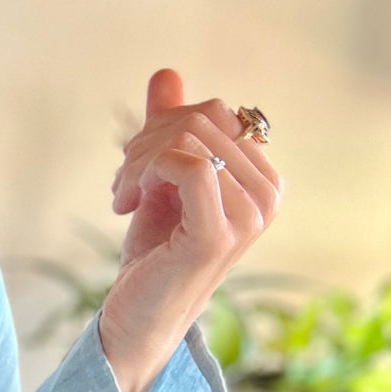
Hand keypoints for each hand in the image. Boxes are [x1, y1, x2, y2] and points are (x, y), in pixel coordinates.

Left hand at [100, 67, 284, 391]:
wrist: (136, 318)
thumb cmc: (153, 254)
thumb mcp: (159, 179)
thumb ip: (168, 128)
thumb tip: (167, 73)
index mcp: (263, 178)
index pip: (217, 110)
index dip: (164, 126)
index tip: (136, 167)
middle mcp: (267, 195)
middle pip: (202, 117)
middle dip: (146, 141)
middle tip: (123, 183)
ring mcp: (248, 217)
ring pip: (189, 138)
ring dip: (137, 161)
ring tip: (123, 195)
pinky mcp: (218, 235)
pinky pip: (187, 164)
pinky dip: (145, 173)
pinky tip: (126, 204)